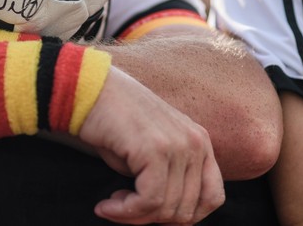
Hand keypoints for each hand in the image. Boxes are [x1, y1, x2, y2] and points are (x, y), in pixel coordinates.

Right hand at [79, 68, 224, 224]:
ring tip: (111, 206)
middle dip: (152, 219)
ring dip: (134, 217)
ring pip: (167, 209)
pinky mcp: (155, 149)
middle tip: (124, 211)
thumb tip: (167, 217)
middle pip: (188, 210)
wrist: (90, 90)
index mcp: (200, 141)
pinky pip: (149, 200)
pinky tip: (106, 206)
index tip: (152, 215)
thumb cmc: (114, 122)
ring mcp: (178, 145)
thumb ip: (168, 179)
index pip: (213, 196)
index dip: (185, 217)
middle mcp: (195, 142)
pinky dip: (125, 212)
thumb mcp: (152, 152)